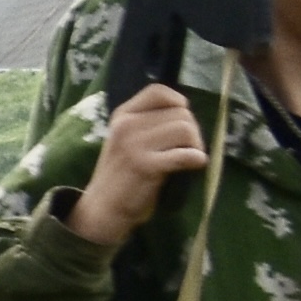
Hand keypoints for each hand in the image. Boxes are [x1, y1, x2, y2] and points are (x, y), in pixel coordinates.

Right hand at [65, 85, 205, 247]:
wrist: (103, 208)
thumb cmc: (121, 174)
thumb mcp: (126, 139)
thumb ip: (148, 123)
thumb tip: (186, 114)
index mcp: (122, 115)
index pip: (158, 92)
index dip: (179, 102)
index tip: (180, 122)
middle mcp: (127, 125)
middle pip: (181, 113)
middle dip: (193, 131)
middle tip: (187, 149)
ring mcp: (135, 145)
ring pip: (186, 130)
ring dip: (196, 146)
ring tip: (188, 159)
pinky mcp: (146, 166)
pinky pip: (185, 154)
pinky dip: (197, 160)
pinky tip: (194, 166)